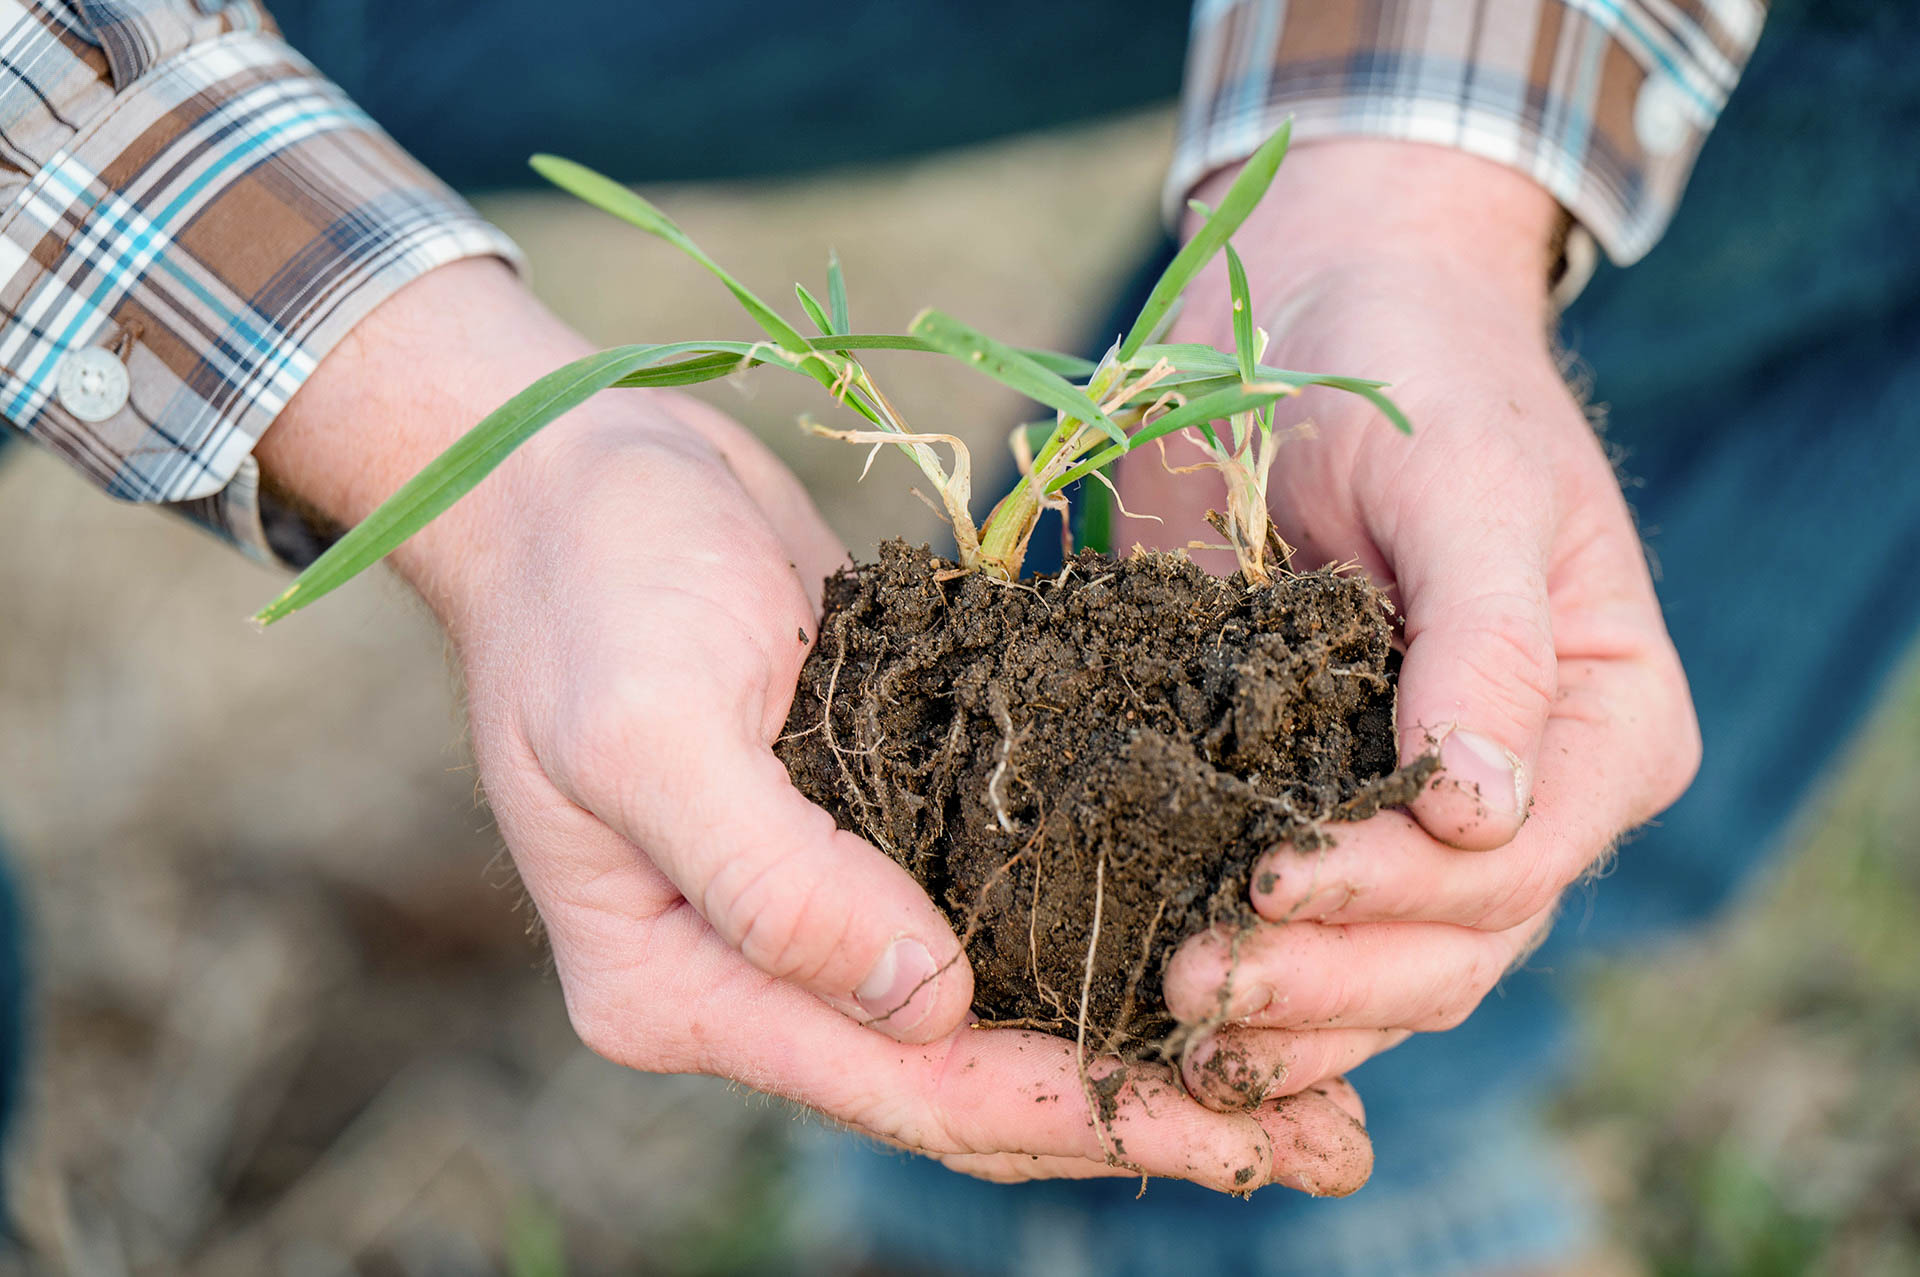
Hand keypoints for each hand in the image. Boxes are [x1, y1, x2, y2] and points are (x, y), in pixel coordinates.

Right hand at [258, 260, 1375, 1192]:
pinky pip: (999, 917)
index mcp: (682, 987)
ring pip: (998, 1017)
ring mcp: (815, 911)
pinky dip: (1101, 943)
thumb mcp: (648, 729)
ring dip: (1142, 1050)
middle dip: (1140, 1115)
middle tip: (1328, 1144)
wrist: (578, 476)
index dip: (1068, 1108)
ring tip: (1313, 1085)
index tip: (1233, 1123)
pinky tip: (1211, 944)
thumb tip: (932, 1006)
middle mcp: (754, 977)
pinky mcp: (871, 830)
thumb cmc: (590, 589)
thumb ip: (774, 882)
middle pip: (967, 1082)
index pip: (898, 1082)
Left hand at [1120, 142, 1701, 1107]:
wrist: (1321, 313)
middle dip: (1326, 979)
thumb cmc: (1418, 376)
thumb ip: (1489, 647)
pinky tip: (1150, 997)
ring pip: (1374, 967)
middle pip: (1448, 944)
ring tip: (1166, 1010)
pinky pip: (1290, 922)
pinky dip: (1239, 968)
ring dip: (1279, 1008)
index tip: (1270, 882)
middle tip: (1191, 982)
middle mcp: (1522, 796)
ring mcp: (1411, 815)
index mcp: (1600, 725)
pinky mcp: (1305, 801)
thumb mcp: (1466, 488)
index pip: (1517, 860)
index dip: (1396, 892)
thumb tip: (1486, 817)